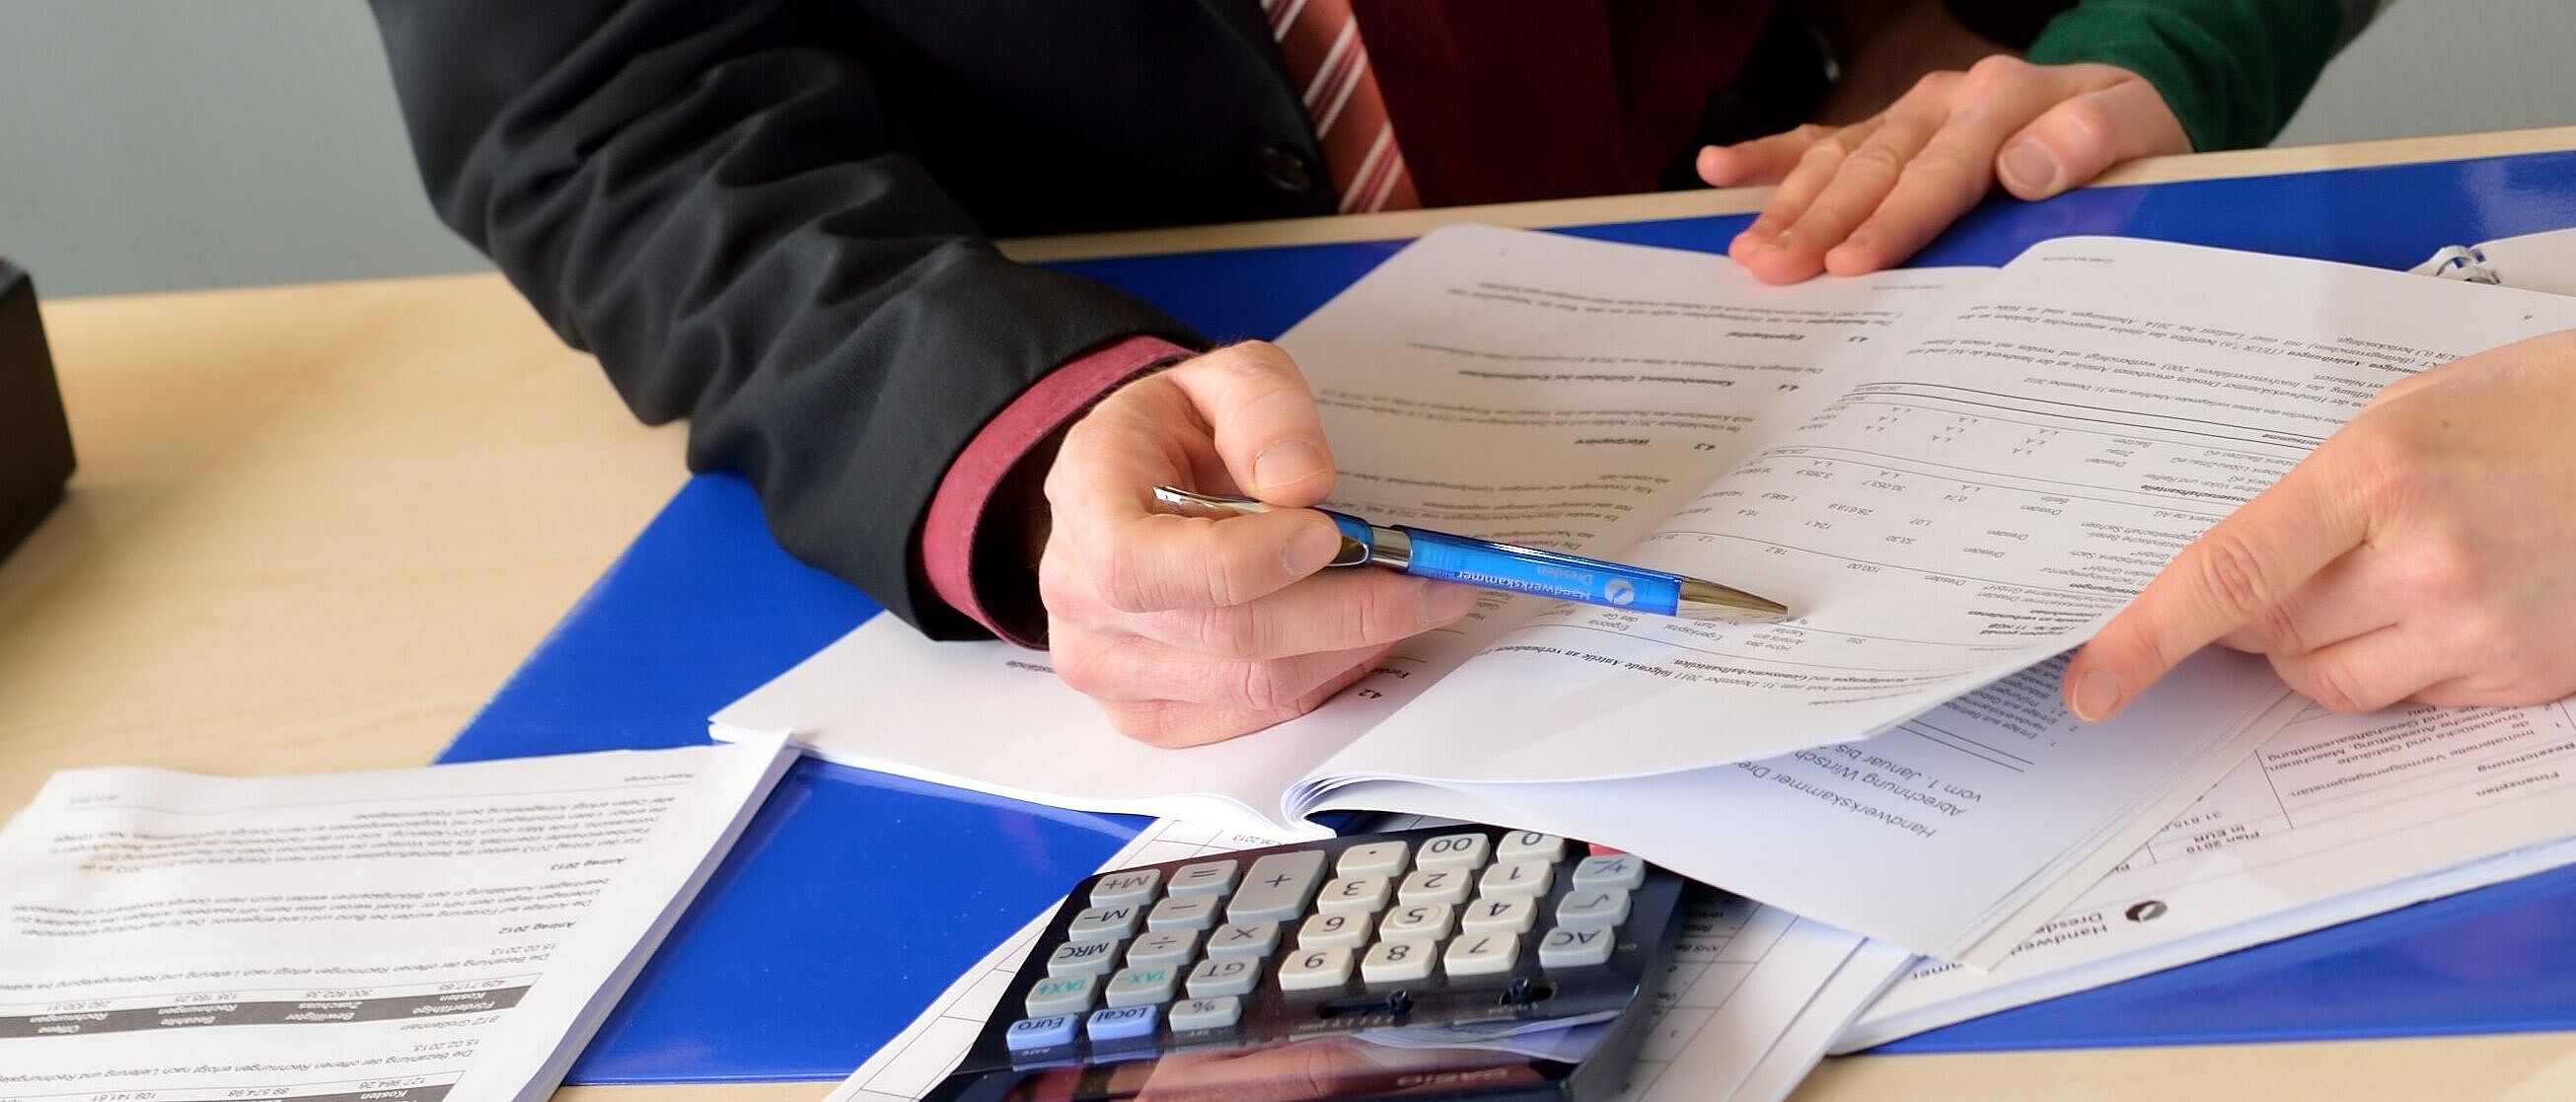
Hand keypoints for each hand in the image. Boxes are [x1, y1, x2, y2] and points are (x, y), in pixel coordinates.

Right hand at [1039, 341, 1478, 745]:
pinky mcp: (1150, 715)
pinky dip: (1325, 677)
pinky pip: (1254, 718)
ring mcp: (1108, 668)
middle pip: (1226, 634)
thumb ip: (1261, 411)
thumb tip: (1302, 483)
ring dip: (1349, 646)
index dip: (1241, 561)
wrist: (1140, 483)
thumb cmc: (1181, 432)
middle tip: (1431, 578)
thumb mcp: (1223, 380)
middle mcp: (1080, 597)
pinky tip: (1359, 635)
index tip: (1328, 533)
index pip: (1142, 563)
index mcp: (1085, 501)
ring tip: (1411, 600)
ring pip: (1253, 685)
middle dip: (1346, 608)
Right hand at [1700, 55, 2188, 283]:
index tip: (1851, 264)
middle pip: (1872, 167)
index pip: (1938, 170)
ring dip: (1789, 206)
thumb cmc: (2130, 133)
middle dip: (1819, 222)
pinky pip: (1821, 141)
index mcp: (2002, 100)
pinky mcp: (1889, 132)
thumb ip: (2094, 137)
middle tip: (1775, 271)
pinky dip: (1768, 157)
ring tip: (1748, 254)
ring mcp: (1910, 114)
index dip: (1892, 220)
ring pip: (1837, 158)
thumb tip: (2023, 162)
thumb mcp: (2144, 129)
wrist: (2121, 105)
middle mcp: (1944, 101)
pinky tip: (1718, 169)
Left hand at [2063, 331, 2575, 720]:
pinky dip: (2401, 662)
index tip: (2089, 683)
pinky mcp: (2527, 677)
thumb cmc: (2546, 405)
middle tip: (2287, 574)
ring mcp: (2483, 629)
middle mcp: (2427, 561)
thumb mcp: (2412, 417)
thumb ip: (2320, 495)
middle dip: (2249, 619)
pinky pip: (2412, 698)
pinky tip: (2449, 602)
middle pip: (2270, 636)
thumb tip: (2240, 575)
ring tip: (2374, 580)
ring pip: (2330, 682)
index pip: (2227, 575)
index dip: (2146, 638)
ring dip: (2316, 648)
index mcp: (2378, 474)